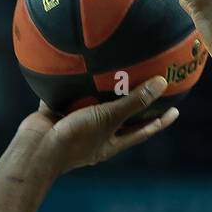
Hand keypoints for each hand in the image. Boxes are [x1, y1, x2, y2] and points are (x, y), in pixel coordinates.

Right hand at [18, 76, 177, 176]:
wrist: (36, 147)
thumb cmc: (75, 138)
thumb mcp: (108, 118)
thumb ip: (133, 102)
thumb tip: (162, 83)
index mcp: (111, 143)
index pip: (142, 131)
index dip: (159, 122)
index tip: (176, 109)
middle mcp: (97, 136)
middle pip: (122, 118)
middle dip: (135, 104)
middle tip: (150, 85)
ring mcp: (78, 125)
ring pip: (96, 105)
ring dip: (105, 90)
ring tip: (118, 69)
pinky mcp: (60, 113)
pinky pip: (72, 95)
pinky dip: (77, 82)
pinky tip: (81, 64)